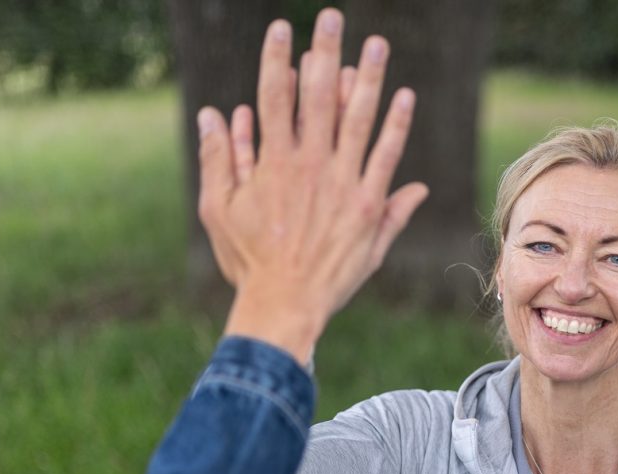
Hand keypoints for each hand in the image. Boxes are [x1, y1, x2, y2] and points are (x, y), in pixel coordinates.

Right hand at [196, 9, 428, 363]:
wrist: (286, 301)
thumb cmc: (249, 260)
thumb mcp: (219, 211)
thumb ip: (220, 160)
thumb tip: (213, 114)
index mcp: (273, 162)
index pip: (276, 96)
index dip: (278, 59)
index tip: (283, 29)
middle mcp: (311, 165)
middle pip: (320, 96)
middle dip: (326, 53)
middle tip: (333, 20)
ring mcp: (343, 184)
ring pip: (357, 119)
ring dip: (368, 78)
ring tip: (376, 45)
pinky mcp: (369, 207)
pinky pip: (385, 158)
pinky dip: (395, 128)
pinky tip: (404, 98)